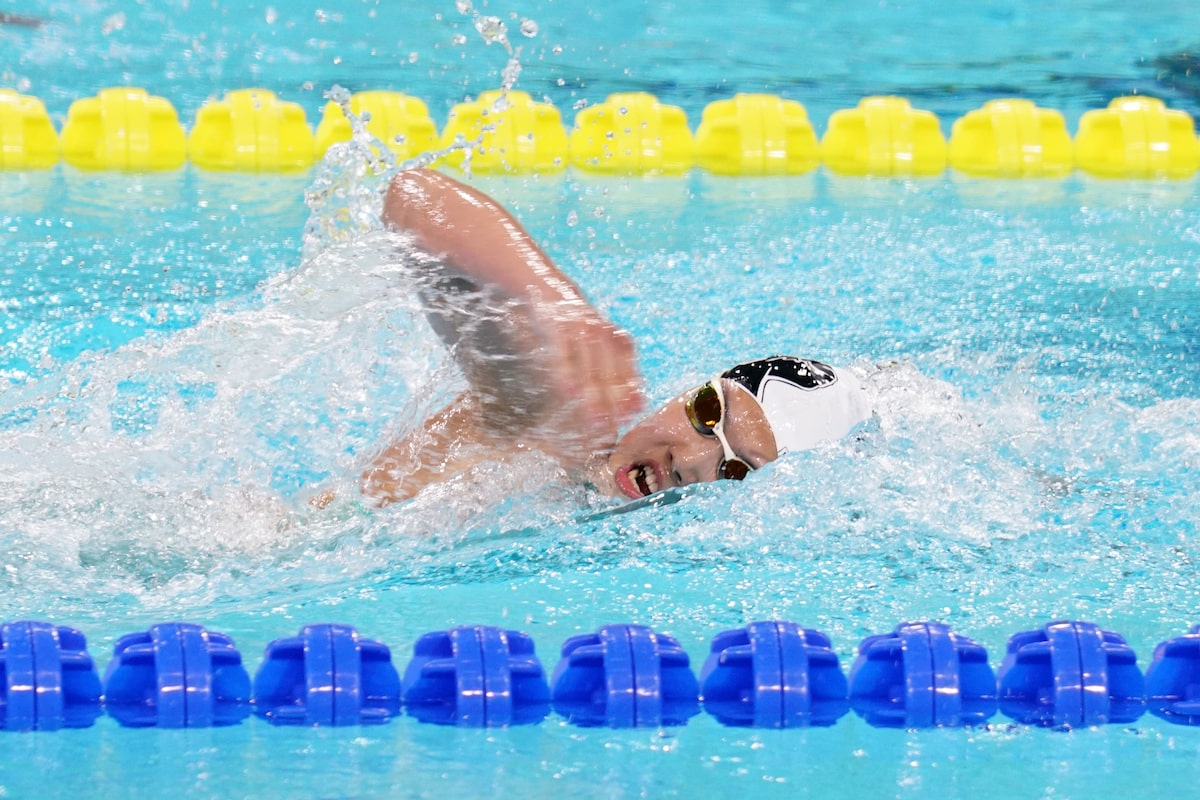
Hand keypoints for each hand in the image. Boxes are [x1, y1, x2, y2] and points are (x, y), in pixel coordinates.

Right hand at [531, 299, 642, 452]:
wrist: (550, 289)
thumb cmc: (578, 327)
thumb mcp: (600, 342)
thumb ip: (613, 370)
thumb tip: (629, 406)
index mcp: (618, 340)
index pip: (628, 371)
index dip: (630, 394)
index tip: (631, 416)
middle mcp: (603, 334)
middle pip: (610, 374)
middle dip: (613, 402)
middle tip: (612, 427)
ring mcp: (581, 330)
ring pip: (589, 368)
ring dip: (593, 396)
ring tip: (596, 420)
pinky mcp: (558, 327)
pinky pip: (564, 354)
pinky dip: (567, 373)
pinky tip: (570, 393)